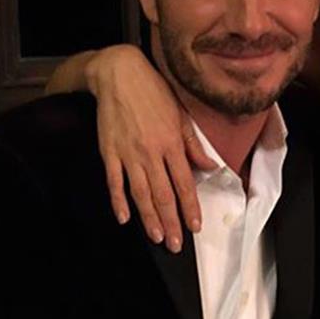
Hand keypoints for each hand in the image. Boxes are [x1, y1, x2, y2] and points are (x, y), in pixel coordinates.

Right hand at [85, 45, 215, 250]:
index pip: (184, 183)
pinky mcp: (109, 151)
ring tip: (157, 237)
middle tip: (176, 244)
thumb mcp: (181, 115)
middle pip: (163, 194)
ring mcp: (128, 153)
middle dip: (171, 222)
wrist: (118, 74)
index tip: (195, 226)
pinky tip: (123, 218)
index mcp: (172, 143)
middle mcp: (151, 152)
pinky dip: (117, 201)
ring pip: (140, 193)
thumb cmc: (154, 92)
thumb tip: (210, 167)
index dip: (190, 207)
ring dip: (149, 218)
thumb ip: (193, 145)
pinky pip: (114, 181)